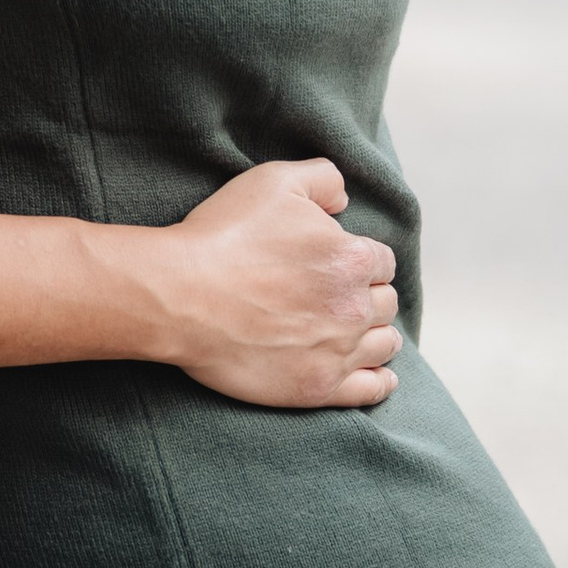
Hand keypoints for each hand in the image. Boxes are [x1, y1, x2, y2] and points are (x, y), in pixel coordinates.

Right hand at [154, 162, 402, 411]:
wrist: (182, 296)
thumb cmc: (224, 236)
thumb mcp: (273, 181)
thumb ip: (322, 178)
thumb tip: (345, 201)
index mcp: (350, 257)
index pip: (382, 261)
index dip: (362, 258)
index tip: (341, 263)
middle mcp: (354, 307)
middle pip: (385, 303)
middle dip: (369, 295)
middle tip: (340, 295)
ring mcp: (338, 351)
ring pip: (385, 344)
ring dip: (376, 334)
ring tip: (358, 331)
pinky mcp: (318, 387)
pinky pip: (371, 389)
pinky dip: (380, 381)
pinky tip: (378, 374)